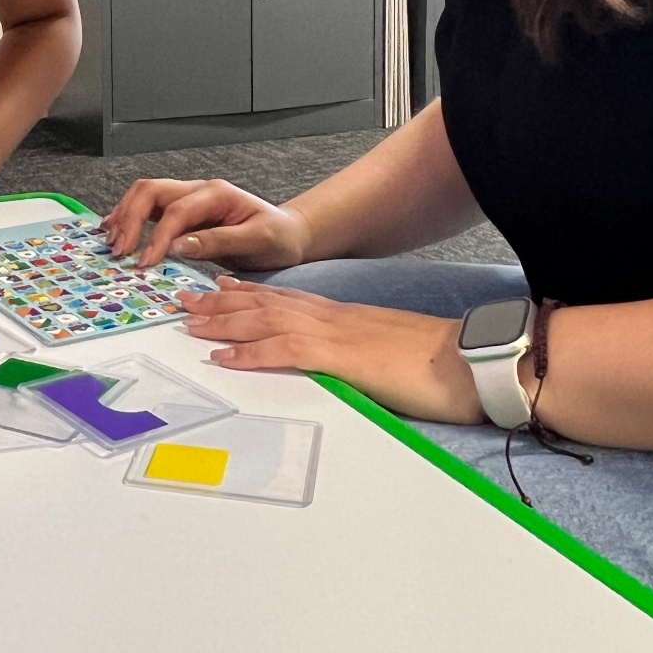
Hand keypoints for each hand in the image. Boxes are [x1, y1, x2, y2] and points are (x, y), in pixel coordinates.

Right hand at [102, 179, 311, 269]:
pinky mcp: (184, 214)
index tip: (145, 263)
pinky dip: (129, 219)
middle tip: (118, 249)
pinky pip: (149, 210)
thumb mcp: (257, 241)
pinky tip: (116, 232)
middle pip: (151, 191)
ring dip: (124, 216)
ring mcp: (189, 200)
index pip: (176, 211)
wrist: (289, 235)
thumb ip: (218, 241)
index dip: (157, 237)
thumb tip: (178, 246)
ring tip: (110, 241)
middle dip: (129, 218)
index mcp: (217, 194)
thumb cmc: (278, 237)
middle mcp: (198, 191)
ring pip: (145, 196)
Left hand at [182, 276, 484, 424]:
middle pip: (264, 303)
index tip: (218, 287)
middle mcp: (331, 316)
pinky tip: (224, 358)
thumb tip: (345, 365)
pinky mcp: (340, 356)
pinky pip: (284, 351)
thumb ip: (359, 354)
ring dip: (223, 321)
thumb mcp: (388, 354)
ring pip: (264, 320)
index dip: (247, 292)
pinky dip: (250, 353)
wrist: (470, 360)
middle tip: (182, 300)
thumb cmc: (438, 362)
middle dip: (220, 302)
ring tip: (189, 322)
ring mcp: (334, 333)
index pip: (284, 298)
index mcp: (343, 315)